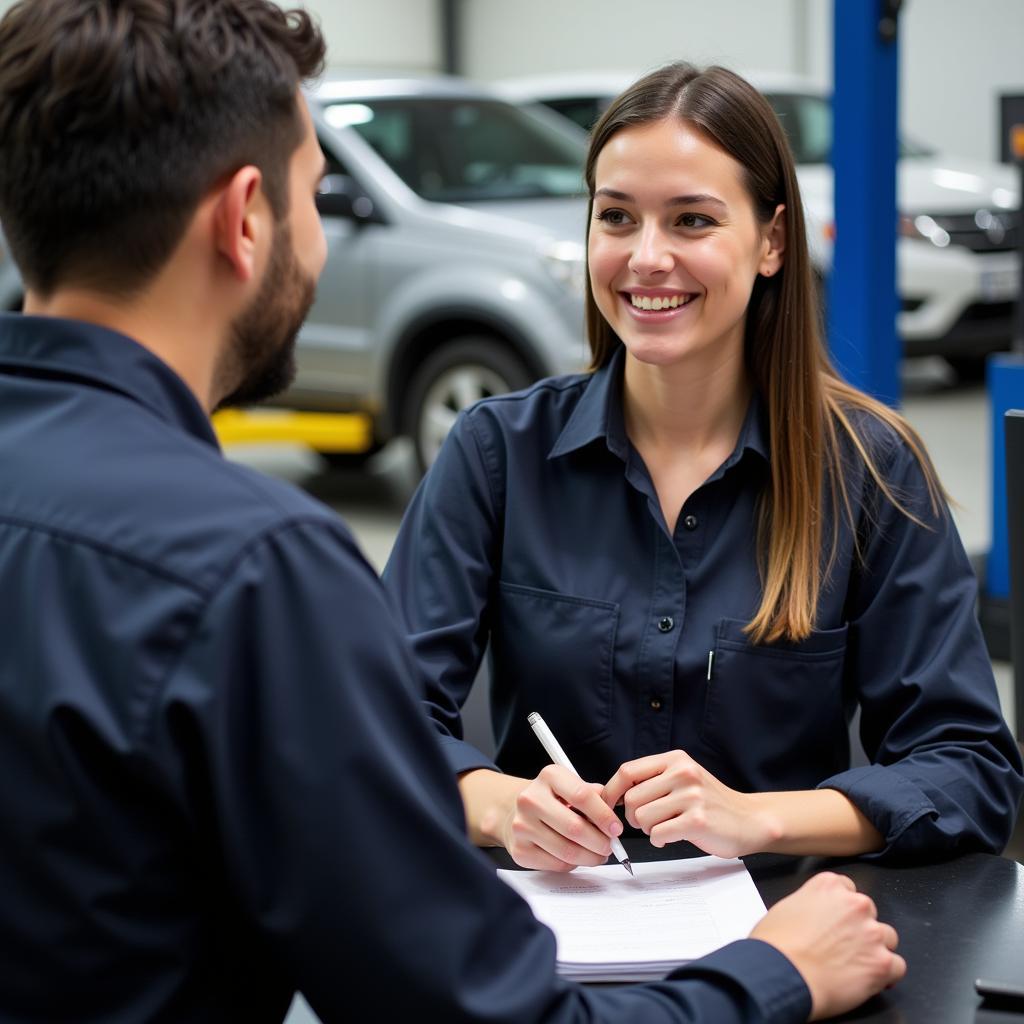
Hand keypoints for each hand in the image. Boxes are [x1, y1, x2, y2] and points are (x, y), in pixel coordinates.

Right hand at [500, 764, 623, 871]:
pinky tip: (577, 857)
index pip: (582, 796)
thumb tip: (612, 813)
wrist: (514, 811)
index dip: (604, 816)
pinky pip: (556, 865)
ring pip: (567, 851)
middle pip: (575, 828)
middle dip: (600, 842)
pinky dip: (573, 864)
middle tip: (610, 846)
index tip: (616, 828)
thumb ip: (593, 795)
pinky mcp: (519, 851)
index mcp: (548, 777)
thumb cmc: (550, 799)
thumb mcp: (570, 786)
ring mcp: (522, 826)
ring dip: (590, 857)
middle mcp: (530, 799)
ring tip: (598, 854)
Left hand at [602, 749, 768, 857]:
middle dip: (631, 816)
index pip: (627, 771)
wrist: (749, 819)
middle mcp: (683, 773)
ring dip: (647, 829)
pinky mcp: (697, 821)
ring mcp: (691, 796)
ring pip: (642, 817)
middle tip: (646, 822)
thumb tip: (611, 793)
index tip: (607, 805)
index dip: (611, 791)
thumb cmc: (709, 803)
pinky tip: (671, 837)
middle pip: (631, 798)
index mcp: (675, 760)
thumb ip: (653, 779)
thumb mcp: (683, 778)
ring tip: (664, 827)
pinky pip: (658, 834)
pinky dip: (659, 840)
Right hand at [751, 872, 905, 1019]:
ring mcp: (871, 933)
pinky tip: (869, 979)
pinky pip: (898, 966)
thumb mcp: (787, 907)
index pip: (848, 890)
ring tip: (855, 964)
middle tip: (843, 946)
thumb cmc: (777, 946)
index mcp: (829, 885)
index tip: (838, 921)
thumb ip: (812, 904)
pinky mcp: (881, 963)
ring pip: (888, 938)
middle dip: (860, 928)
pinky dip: (886, 975)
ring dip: (875, 950)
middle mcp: (854, 904)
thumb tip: (818, 917)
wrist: (781, 974)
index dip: (843, 910)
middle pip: (870, 913)